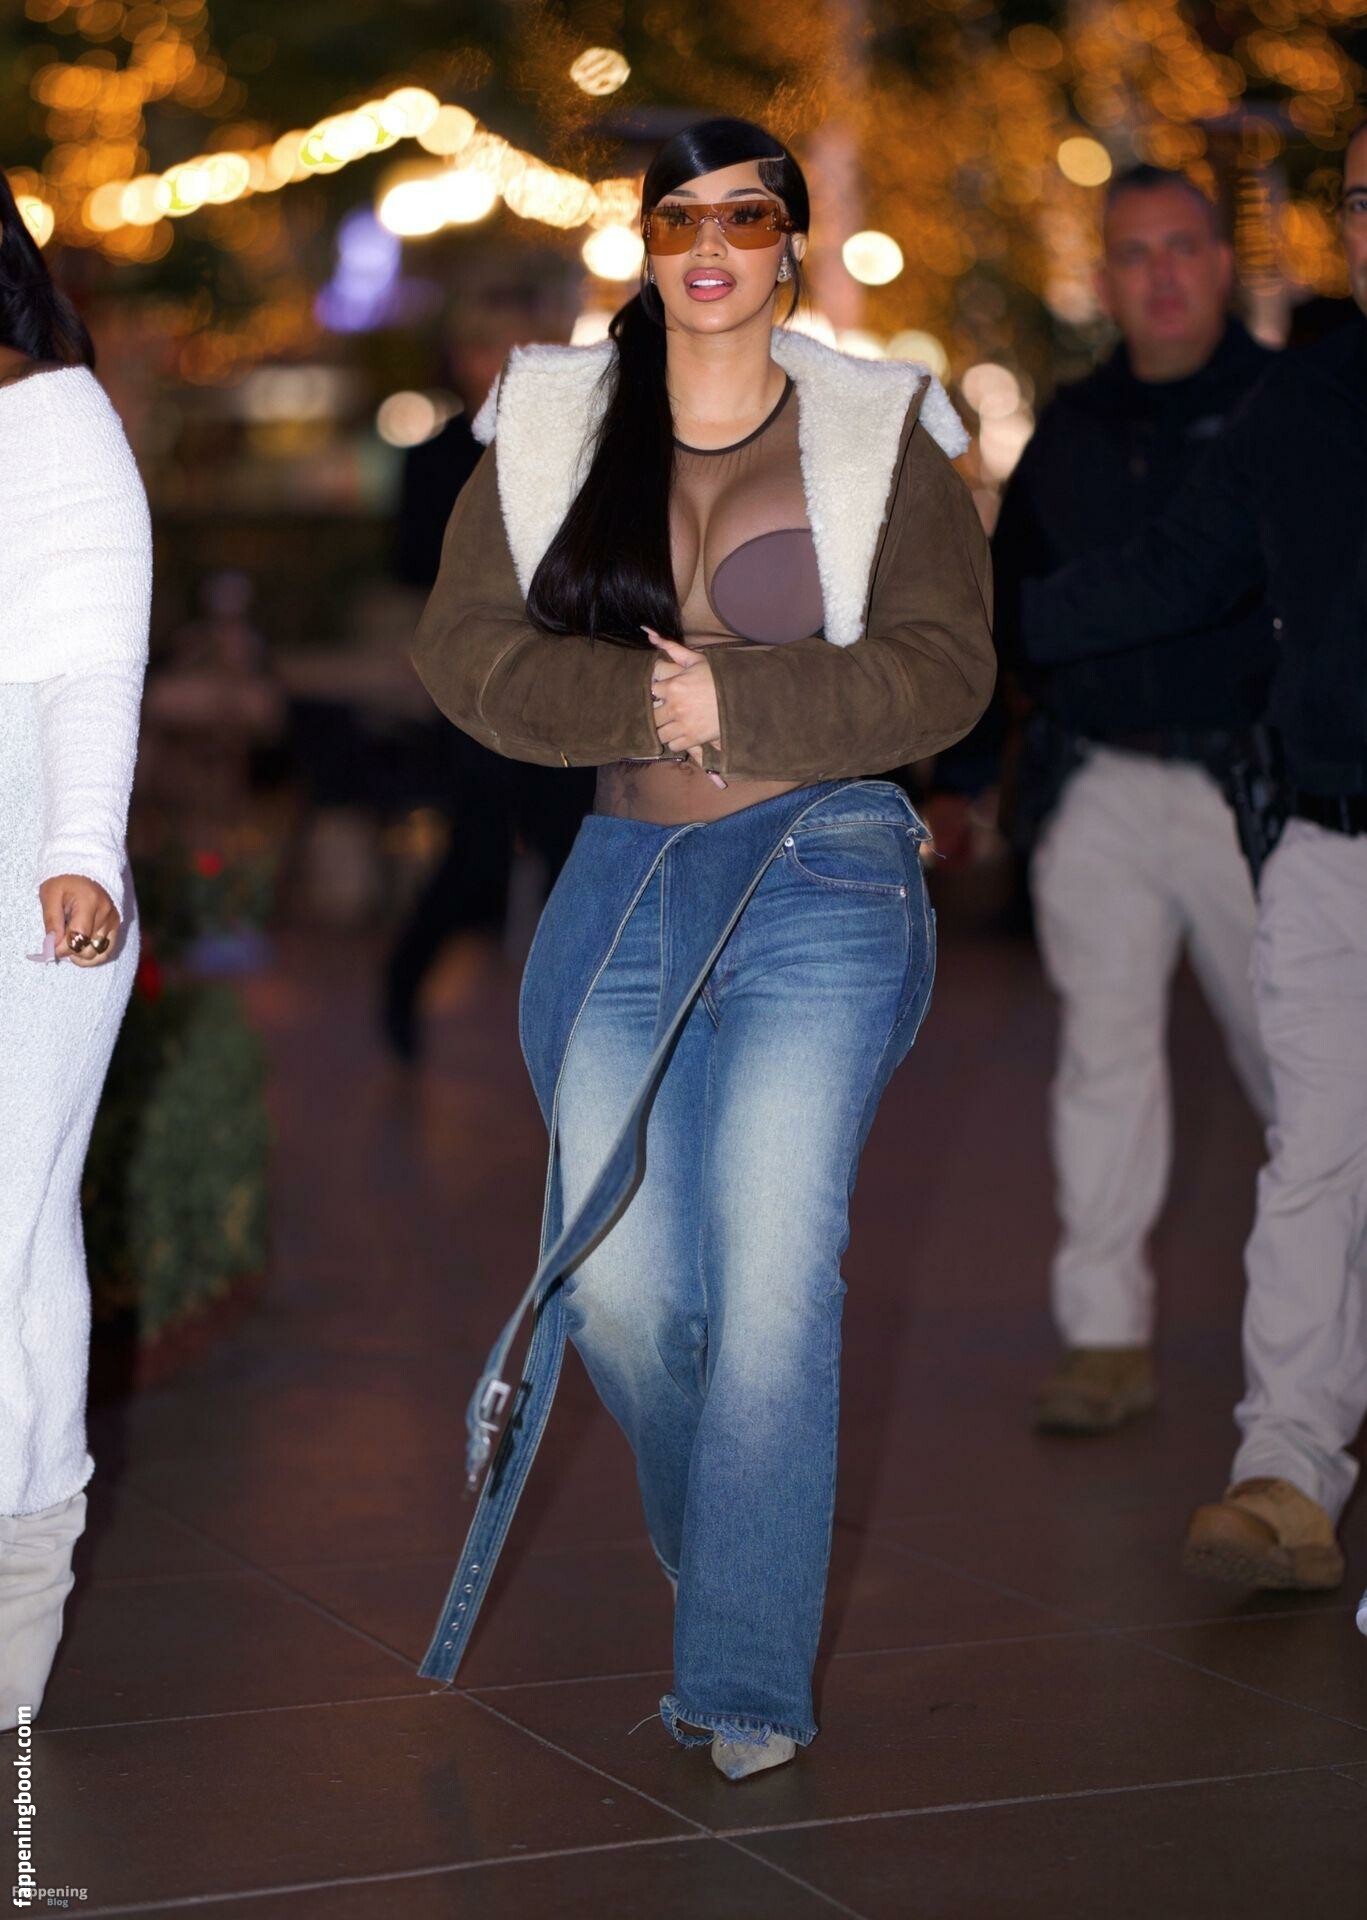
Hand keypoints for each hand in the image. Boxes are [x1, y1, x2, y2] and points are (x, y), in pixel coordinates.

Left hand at [38, 875, 119, 965]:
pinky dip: (94, 956)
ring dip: (81, 956)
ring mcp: (113, 920)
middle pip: (88, 949)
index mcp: (89, 903)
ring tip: (69, 948)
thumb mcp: (50, 895)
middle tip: (58, 944)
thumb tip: (52, 946)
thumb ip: (52, 921)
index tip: (50, 947)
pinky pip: (108, 950)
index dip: (61, 948)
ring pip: (98, 954)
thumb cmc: (63, 880)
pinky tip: (81, 952)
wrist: (84, 867)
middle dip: (70, 952)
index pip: (77, 938)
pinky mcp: (116, 925)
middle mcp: (105, 913)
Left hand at [643, 629, 725, 787]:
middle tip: (667, 712)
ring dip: (664, 729)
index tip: (662, 694)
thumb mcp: (696, 659)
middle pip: (652, 717)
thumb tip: (649, 634)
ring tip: (672, 725)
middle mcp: (674, 707)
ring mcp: (683, 725)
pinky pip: (673, 745)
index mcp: (673, 686)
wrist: (742, 696)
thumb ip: (671, 648)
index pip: (650, 692)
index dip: (656, 693)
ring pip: (659, 733)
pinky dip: (675, 741)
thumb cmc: (719, 676)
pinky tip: (682, 734)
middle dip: (657, 714)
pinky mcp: (693, 739)